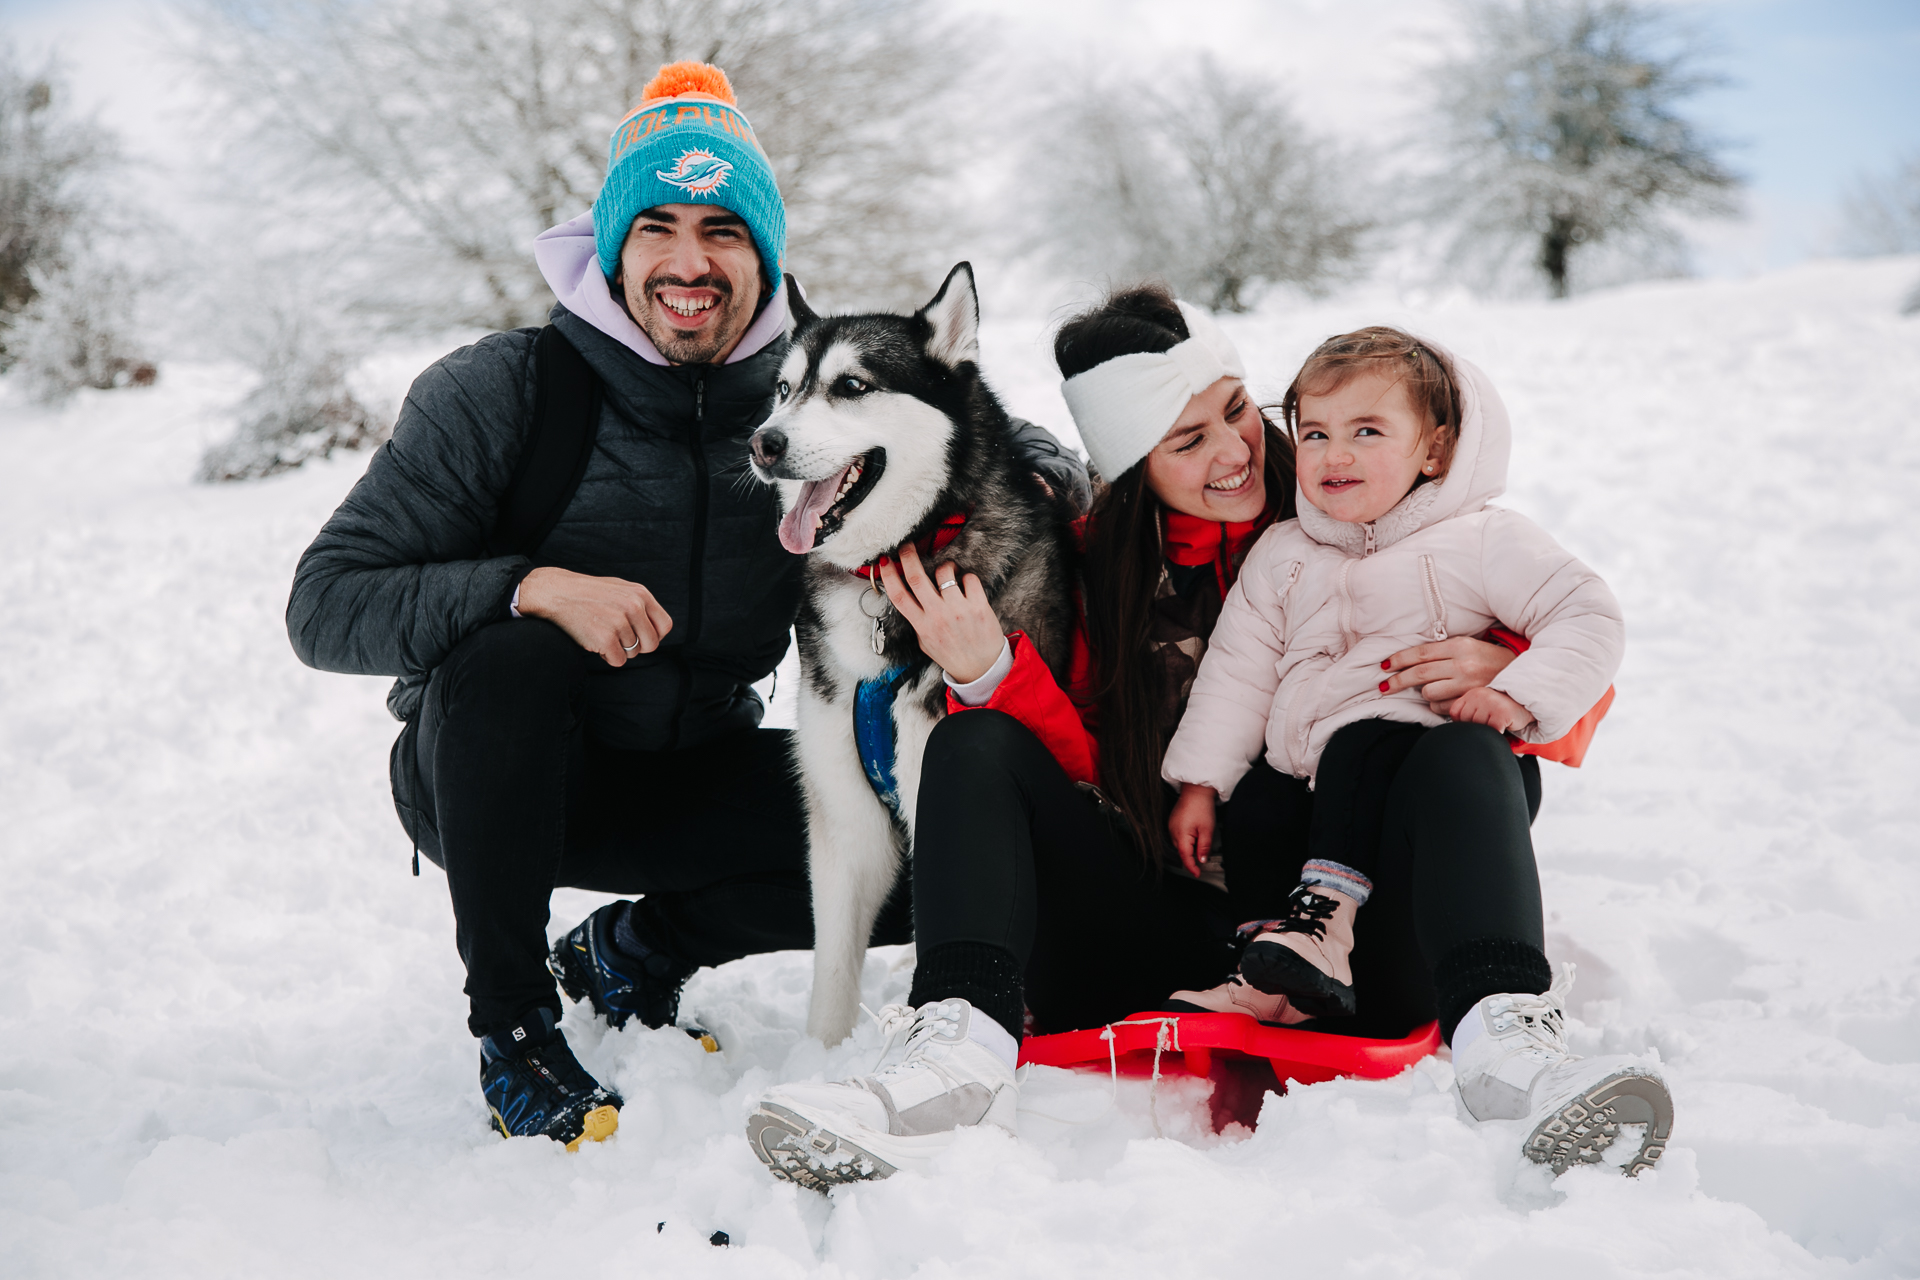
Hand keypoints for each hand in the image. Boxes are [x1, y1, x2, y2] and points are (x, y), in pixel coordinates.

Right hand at [514, 566, 671, 666]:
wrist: (555, 593)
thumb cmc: (588, 593)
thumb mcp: (620, 589)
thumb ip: (640, 605)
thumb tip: (658, 628)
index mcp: (640, 594)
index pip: (665, 626)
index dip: (654, 636)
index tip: (641, 637)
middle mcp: (633, 607)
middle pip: (651, 644)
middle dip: (636, 647)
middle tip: (618, 639)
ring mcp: (619, 622)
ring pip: (632, 653)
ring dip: (618, 649)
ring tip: (601, 633)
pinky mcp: (605, 638)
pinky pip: (618, 661)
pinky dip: (607, 656)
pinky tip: (595, 642)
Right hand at [876, 540, 1005, 682]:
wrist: (982, 669)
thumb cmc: (952, 654)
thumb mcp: (925, 643)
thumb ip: (917, 621)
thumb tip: (909, 597)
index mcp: (922, 626)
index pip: (899, 596)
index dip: (889, 575)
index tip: (884, 561)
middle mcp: (938, 616)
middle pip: (917, 578)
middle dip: (908, 556)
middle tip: (907, 544)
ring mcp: (959, 610)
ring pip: (944, 572)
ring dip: (945, 567)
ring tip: (948, 573)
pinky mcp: (979, 606)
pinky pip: (969, 578)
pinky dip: (967, 577)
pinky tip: (967, 587)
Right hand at [1168, 783, 1217, 875]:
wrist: (1196, 791)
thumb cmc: (1201, 807)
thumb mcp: (1207, 830)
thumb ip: (1204, 847)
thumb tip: (1202, 860)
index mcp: (1181, 835)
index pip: (1185, 857)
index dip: (1192, 867)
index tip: (1197, 873)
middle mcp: (1173, 832)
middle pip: (1181, 852)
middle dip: (1191, 858)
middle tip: (1203, 861)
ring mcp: (1171, 827)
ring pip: (1179, 845)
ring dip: (1188, 849)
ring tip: (1200, 845)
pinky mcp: (1172, 822)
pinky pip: (1178, 836)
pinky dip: (1185, 840)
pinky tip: (1193, 836)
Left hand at [1381, 636, 1517, 714]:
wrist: (1519, 675)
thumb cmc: (1487, 660)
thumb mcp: (1466, 646)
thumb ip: (1441, 652)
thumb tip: (1409, 661)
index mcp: (1459, 646)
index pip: (1420, 653)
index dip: (1398, 660)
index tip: (1384, 666)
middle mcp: (1462, 664)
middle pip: (1419, 674)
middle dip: (1397, 680)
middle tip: (1383, 686)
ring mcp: (1467, 685)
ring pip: (1428, 693)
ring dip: (1424, 693)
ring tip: (1432, 689)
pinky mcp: (1471, 702)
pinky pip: (1441, 707)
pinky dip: (1438, 705)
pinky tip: (1446, 699)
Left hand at [1446, 686, 1535, 735]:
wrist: (1528, 704)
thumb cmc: (1502, 709)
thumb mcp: (1481, 706)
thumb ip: (1467, 712)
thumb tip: (1453, 730)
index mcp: (1471, 694)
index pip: (1455, 714)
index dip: (1464, 723)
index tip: (1476, 722)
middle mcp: (1479, 695)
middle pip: (1465, 722)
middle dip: (1477, 728)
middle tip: (1490, 722)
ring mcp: (1490, 703)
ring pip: (1478, 728)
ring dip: (1488, 731)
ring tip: (1497, 723)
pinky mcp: (1502, 713)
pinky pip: (1491, 731)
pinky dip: (1497, 734)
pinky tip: (1504, 726)